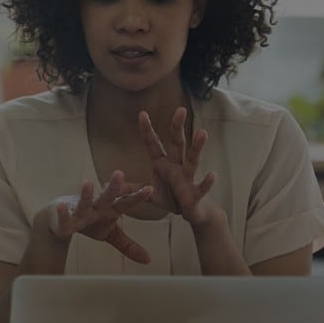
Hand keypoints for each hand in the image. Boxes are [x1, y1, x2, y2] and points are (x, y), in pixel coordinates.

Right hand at [34, 171, 152, 263]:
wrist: (59, 219)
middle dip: (113, 187)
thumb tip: (148, 260)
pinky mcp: (66, 221)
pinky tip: (60, 207)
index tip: (150, 189)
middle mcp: (96, 208)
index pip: (125, 202)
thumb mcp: (110, 233)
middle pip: (106, 197)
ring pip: (84, 203)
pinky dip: (63, 213)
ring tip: (88, 183)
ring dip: (86, 194)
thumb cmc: (88, 222)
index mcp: (110, 209)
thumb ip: (128, 245)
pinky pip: (65, 217)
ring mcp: (80, 212)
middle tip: (119, 173)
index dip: (137, 197)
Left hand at [138, 109, 216, 224]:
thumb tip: (111, 185)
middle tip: (180, 110)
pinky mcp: (195, 193)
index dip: (148, 129)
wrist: (193, 212)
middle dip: (177, 127)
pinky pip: (201, 187)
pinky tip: (212, 175)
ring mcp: (187, 178)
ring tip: (203, 132)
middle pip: (178, 144)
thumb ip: (132, 188)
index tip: (142, 113)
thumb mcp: (149, 194)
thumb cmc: (172, 198)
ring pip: (193, 160)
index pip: (154, 144)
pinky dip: (207, 182)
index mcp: (163, 164)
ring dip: (197, 147)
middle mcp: (176, 166)